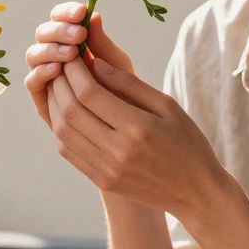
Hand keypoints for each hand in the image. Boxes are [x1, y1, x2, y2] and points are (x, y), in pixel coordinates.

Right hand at [25, 2, 133, 127]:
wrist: (120, 126)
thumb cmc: (120, 92)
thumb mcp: (115, 64)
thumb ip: (102, 43)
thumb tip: (93, 16)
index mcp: (71, 40)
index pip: (59, 17)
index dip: (65, 12)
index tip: (81, 12)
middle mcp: (54, 55)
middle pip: (43, 33)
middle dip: (59, 30)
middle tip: (79, 35)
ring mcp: (45, 76)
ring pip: (33, 54)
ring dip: (50, 50)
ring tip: (71, 53)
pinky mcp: (41, 98)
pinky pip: (32, 81)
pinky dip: (41, 72)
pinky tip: (57, 70)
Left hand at [46, 54, 230, 220]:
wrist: (195, 192)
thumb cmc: (186, 142)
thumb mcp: (168, 106)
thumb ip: (130, 84)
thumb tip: (96, 64)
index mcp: (138, 127)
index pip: (89, 93)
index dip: (74, 71)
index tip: (71, 56)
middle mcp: (118, 150)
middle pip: (71, 111)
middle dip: (59, 84)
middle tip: (58, 67)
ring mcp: (107, 168)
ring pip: (63, 131)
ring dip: (54, 105)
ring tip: (57, 87)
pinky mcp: (101, 180)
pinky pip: (68, 151)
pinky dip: (59, 128)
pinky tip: (62, 112)